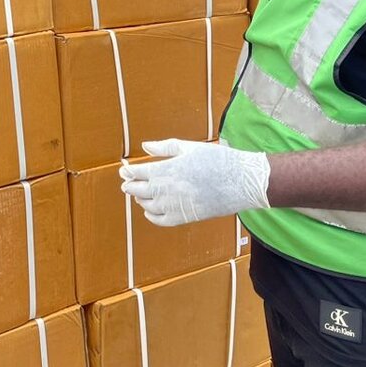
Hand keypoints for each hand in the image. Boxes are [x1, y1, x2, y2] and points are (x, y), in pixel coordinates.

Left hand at [120, 139, 271, 226]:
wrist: (240, 181)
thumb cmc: (217, 160)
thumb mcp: (190, 147)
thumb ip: (165, 147)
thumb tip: (145, 146)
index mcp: (168, 169)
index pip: (138, 173)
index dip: (128, 172)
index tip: (124, 170)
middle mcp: (167, 189)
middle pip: (138, 190)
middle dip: (129, 185)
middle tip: (126, 181)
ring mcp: (175, 205)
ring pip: (146, 205)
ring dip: (139, 198)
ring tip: (139, 192)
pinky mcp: (184, 218)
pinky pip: (159, 220)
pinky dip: (150, 215)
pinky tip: (150, 209)